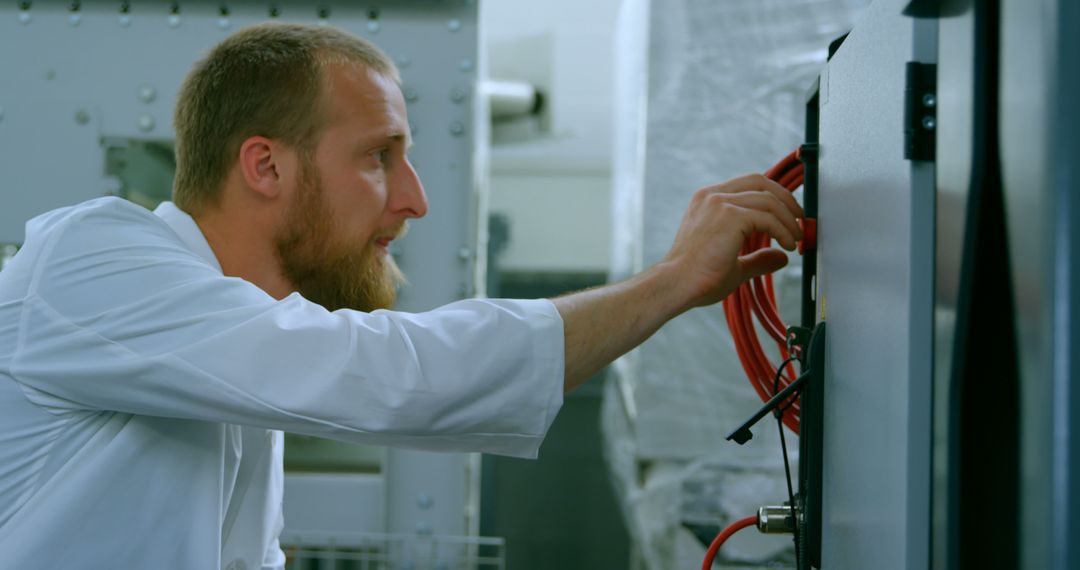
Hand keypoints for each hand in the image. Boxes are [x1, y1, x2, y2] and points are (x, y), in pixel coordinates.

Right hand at [661, 173, 804, 309]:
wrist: (678, 284)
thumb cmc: (696, 277)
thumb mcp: (733, 263)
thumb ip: (757, 257)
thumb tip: (781, 258)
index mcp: (707, 200)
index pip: (748, 184)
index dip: (773, 195)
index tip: (789, 213)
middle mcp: (712, 195)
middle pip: (761, 182)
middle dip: (786, 199)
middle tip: (800, 219)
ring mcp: (720, 203)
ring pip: (769, 200)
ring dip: (789, 220)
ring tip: (796, 240)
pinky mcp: (730, 216)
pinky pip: (768, 217)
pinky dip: (783, 231)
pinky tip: (788, 245)